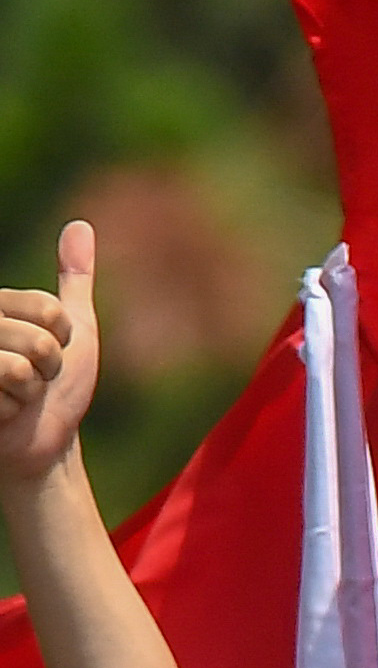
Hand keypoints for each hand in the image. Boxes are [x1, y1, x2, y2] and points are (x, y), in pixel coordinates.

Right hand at [0, 221, 98, 496]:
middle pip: (38, 340)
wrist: (42, 443)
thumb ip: (74, 278)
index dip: (63, 340)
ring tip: (20, 398)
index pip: (48, 310)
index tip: (53, 355)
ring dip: (32, 392)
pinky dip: (14, 410)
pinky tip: (4, 413)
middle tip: (36, 383)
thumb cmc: (58, 390)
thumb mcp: (74, 328)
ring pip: (21, 366)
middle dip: (49, 370)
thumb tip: (80, 224)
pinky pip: (8, 390)